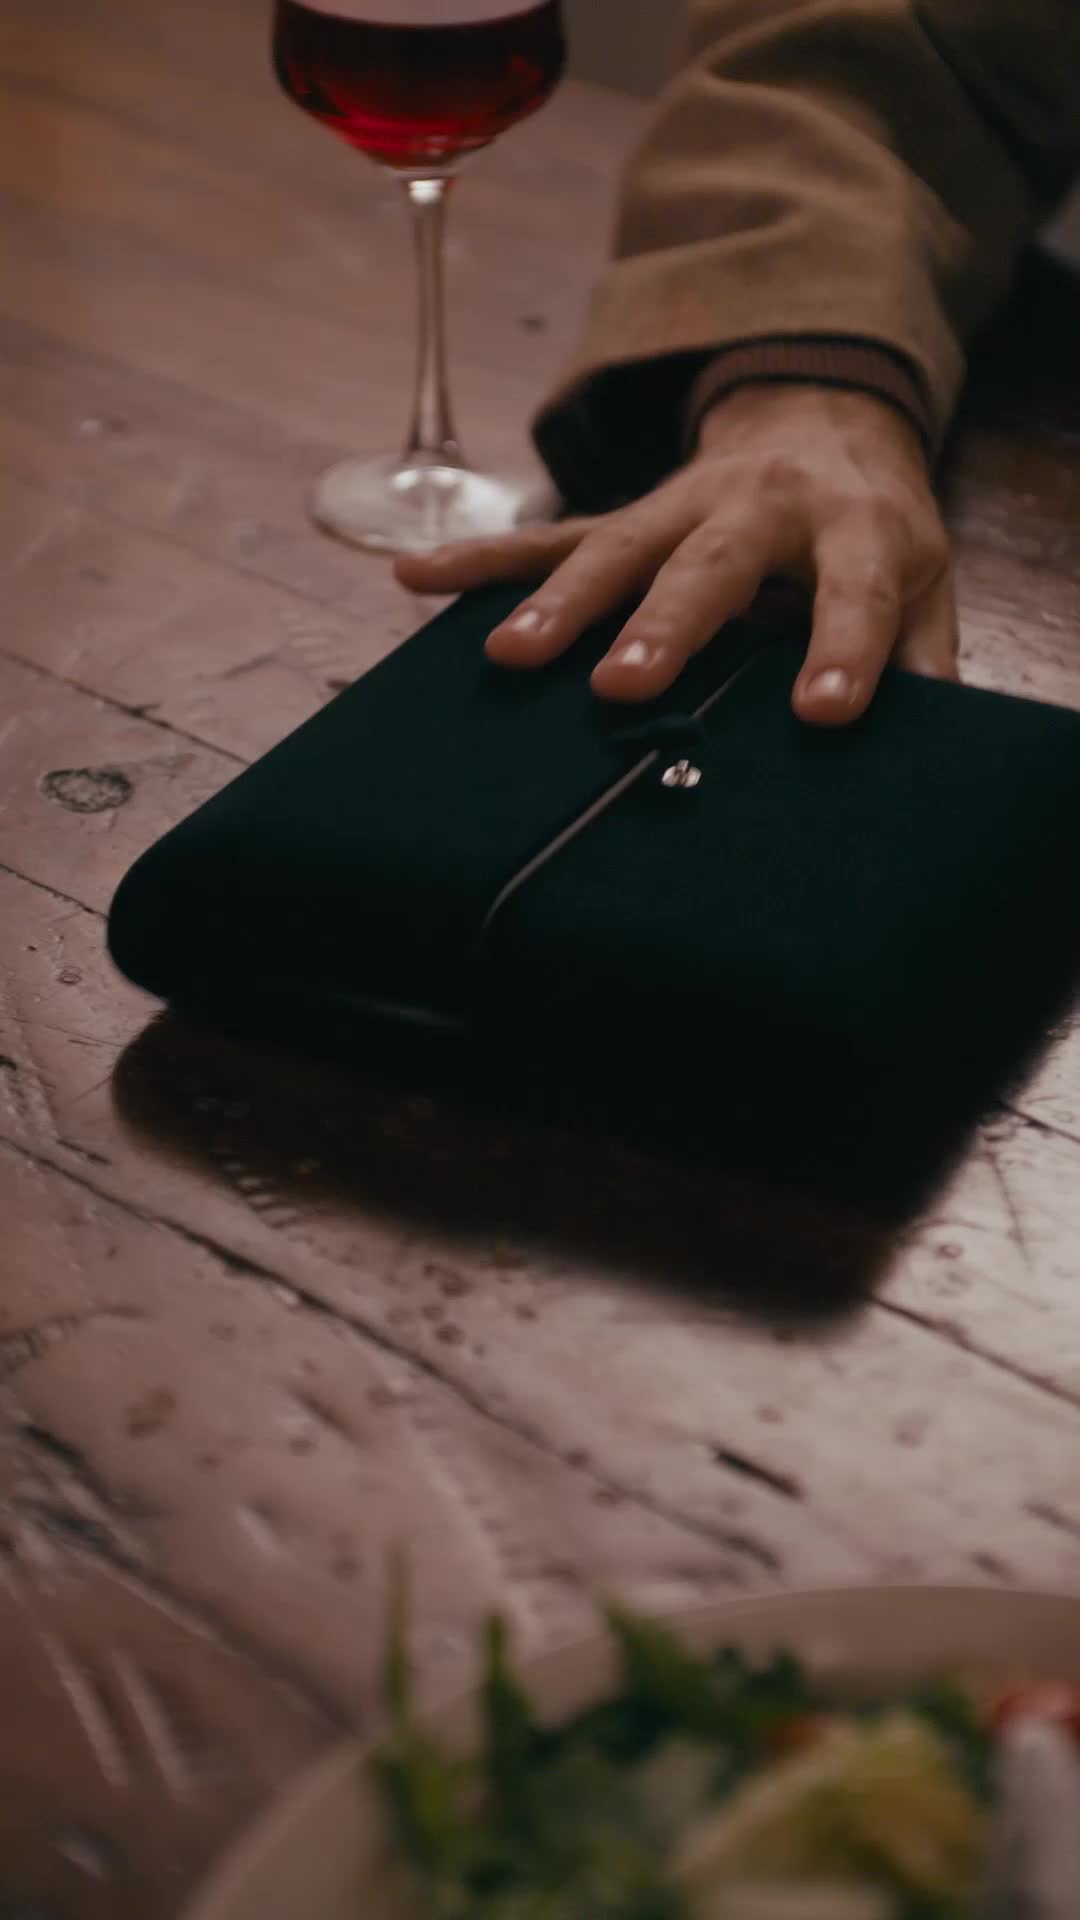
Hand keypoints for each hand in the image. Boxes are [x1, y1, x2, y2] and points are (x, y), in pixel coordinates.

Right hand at [395, 384, 958, 725]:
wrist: (823, 422)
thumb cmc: (875, 532)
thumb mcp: (925, 583)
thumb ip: (920, 657)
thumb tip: (933, 749)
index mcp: (854, 528)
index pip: (852, 592)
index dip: (842, 649)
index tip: (824, 712)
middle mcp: (760, 508)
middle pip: (709, 565)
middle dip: (664, 624)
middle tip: (623, 684)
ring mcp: (680, 509)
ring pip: (614, 551)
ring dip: (559, 601)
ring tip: (511, 656)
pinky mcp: (625, 518)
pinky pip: (548, 538)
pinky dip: (482, 560)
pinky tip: (417, 578)